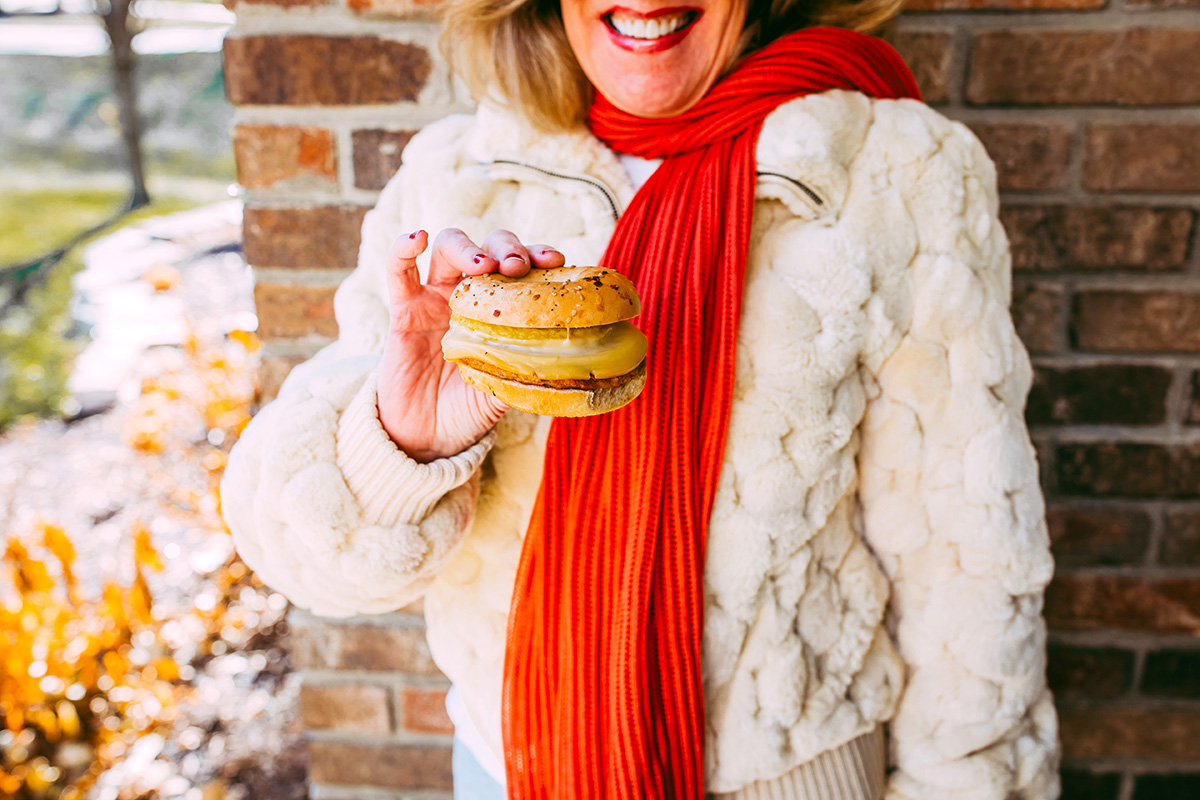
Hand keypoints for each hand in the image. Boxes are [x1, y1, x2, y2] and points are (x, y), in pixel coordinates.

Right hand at [377, 228, 564, 461]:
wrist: (428, 436)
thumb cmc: (470, 410)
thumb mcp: (504, 392)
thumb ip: (523, 374)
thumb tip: (561, 369)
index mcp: (503, 309)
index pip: (524, 267)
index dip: (538, 256)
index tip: (555, 260)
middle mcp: (472, 295)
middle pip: (489, 246)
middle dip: (505, 248)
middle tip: (516, 267)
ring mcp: (436, 297)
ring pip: (448, 247)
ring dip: (467, 247)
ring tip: (480, 264)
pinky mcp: (404, 310)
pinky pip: (398, 271)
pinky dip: (403, 248)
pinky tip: (415, 239)